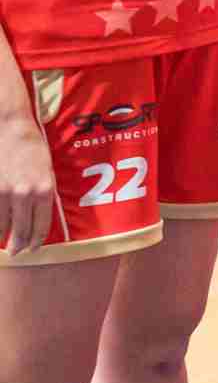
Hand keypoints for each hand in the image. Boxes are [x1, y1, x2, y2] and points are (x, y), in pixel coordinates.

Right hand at [0, 117, 57, 256]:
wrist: (11, 129)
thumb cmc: (33, 149)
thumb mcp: (48, 172)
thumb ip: (43, 196)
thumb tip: (37, 216)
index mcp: (43, 191)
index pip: (41, 226)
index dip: (37, 241)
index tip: (34, 248)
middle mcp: (24, 194)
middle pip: (21, 231)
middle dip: (20, 245)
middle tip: (17, 252)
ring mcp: (4, 192)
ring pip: (3, 226)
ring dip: (4, 237)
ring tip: (4, 244)